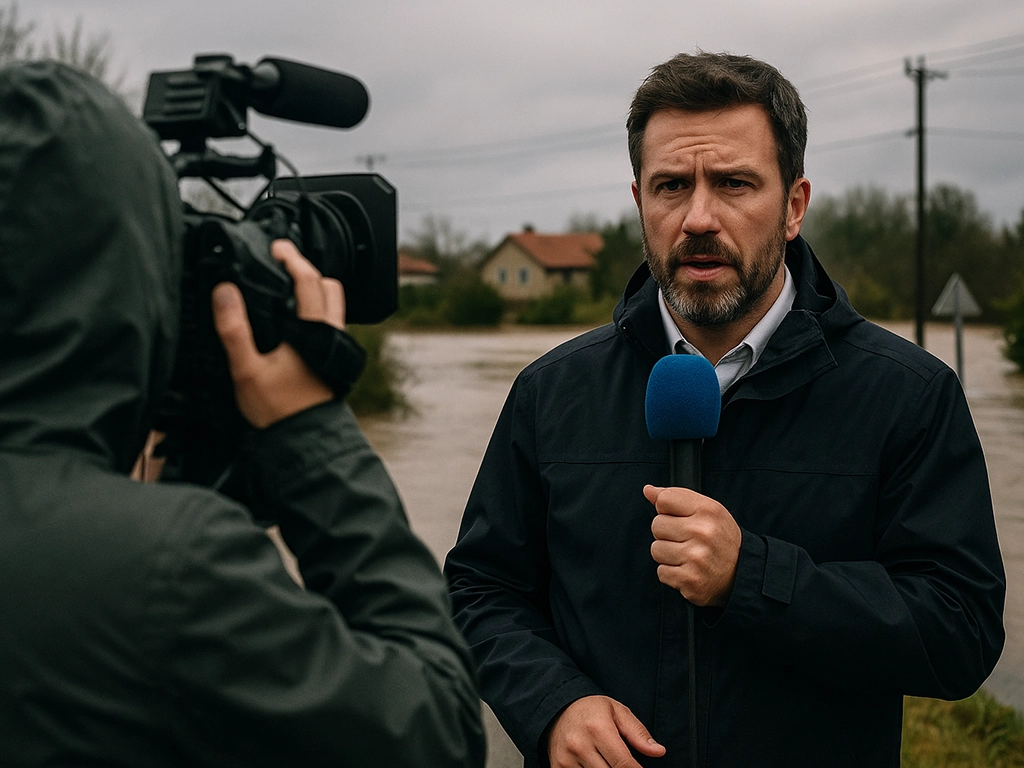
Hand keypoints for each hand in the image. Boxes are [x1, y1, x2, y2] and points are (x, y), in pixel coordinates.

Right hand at [211, 239, 344, 428]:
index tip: (276, 247)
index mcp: (312, 330)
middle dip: (306, 268)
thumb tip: (224, 292)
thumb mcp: (246, 370)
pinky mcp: (331, 357)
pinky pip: (328, 321)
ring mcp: (334, 345)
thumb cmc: (278, 410)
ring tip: (285, 285)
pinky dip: (313, 308)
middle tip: (280, 262)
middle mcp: (330, 333)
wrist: (303, 440)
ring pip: (332, 304)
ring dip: (313, 288)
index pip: (308, 280)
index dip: (292, 258)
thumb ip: (234, 330)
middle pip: (328, 286)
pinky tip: (292, 316)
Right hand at [547, 695, 664, 767]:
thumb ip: (638, 733)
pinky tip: (596, 766)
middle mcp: (579, 745)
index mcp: (598, 729)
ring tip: (608, 762)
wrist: (558, 708)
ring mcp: (566, 759)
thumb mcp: (618, 712)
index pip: (623, 764)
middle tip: (624, 765)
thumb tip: (658, 752)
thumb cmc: (592, 710)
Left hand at [645, 484, 741, 606]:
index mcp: (708, 510)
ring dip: (668, 555)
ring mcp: (696, 557)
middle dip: (667, 534)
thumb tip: (648, 490)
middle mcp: (703, 532)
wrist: (743, 573)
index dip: (667, 510)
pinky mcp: (690, 579)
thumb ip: (676, 497)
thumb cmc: (720, 539)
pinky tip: (688, 570)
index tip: (680, 518)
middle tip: (686, 540)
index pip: (664, 500)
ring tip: (687, 556)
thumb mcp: (707, 511)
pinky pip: (661, 572)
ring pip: (656, 549)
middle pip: (656, 525)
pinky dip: (671, 573)